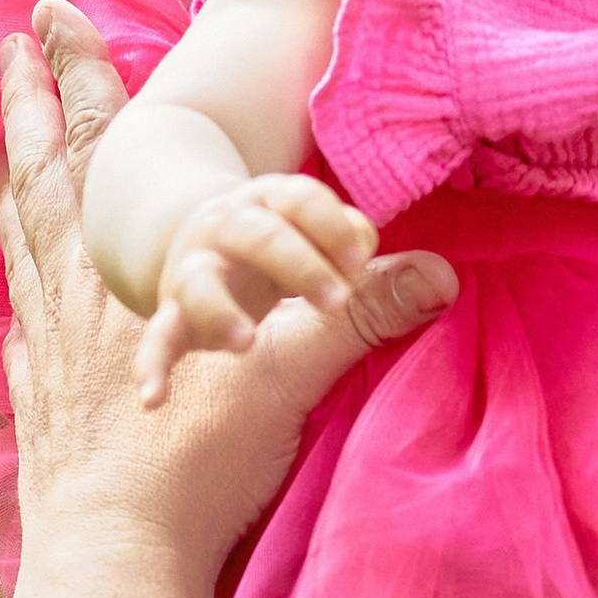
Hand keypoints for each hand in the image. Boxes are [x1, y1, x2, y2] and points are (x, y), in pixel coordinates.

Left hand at [0, 0, 455, 574]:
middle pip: (46, 184)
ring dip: (15, 188)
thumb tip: (433, 272)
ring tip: (1, 146)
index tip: (53, 14)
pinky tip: (16, 308)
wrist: (116, 570)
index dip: (81, 81)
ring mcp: (48, 362)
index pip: (101, 156)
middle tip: (10, 47)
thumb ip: (354, 319)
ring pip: (23, 251)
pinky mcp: (40, 419)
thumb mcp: (285, 379)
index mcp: (126, 281)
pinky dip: (17, 304)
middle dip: (32, 110)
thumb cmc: (190, 472)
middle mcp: (73, 306)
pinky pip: (20, 338)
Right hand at [147, 170, 410, 407]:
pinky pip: (159, 342)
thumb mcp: (328, 273)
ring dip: (222, 310)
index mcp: (271, 208)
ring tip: (245, 341)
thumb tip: (444, 281)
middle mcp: (228, 233)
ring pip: (200, 283)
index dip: (332, 225)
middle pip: (256, 234)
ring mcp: (194, 276)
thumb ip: (379, 285)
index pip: (299, 198)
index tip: (364, 259)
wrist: (193, 253)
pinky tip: (153, 398)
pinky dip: (154, 367)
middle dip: (297, 263)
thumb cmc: (278, 267)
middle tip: (338, 300)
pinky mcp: (175, 321)